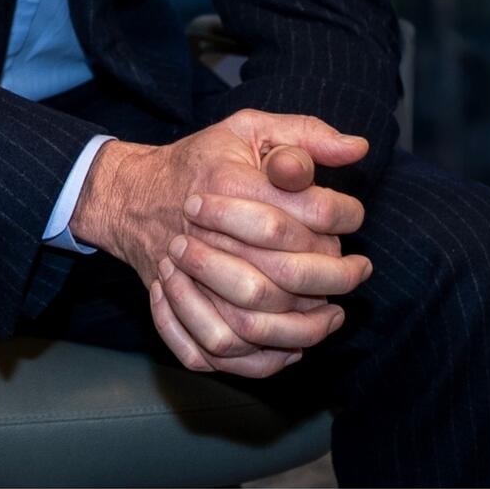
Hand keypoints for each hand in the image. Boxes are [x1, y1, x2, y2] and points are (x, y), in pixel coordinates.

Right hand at [70, 112, 374, 376]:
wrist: (131, 196)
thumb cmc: (200, 162)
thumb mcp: (248, 129)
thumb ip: (304, 134)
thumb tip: (358, 149)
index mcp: (224, 182)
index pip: (307, 211)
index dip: (345, 217)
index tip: (354, 218)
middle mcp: (201, 233)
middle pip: (285, 276)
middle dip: (336, 279)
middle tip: (357, 272)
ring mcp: (183, 278)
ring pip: (251, 325)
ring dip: (303, 328)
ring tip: (330, 315)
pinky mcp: (171, 307)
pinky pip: (215, 350)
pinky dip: (256, 359)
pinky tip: (288, 347)